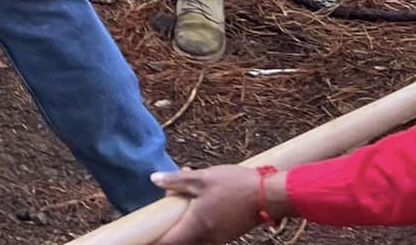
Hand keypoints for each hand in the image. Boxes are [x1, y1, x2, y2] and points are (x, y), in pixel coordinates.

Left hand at [154, 165, 284, 243]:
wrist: (269, 195)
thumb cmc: (235, 185)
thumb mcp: (202, 178)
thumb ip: (176, 181)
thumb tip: (154, 179)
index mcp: (197, 225)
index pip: (170, 241)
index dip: (155, 239)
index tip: (146, 234)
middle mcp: (208, 237)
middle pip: (182, 239)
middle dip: (171, 224)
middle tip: (168, 201)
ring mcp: (220, 237)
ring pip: (195, 235)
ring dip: (186, 219)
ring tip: (185, 193)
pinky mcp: (229, 233)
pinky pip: (207, 232)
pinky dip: (198, 219)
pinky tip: (200, 197)